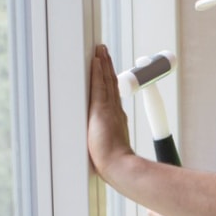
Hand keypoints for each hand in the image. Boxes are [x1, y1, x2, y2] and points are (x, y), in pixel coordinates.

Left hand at [87, 44, 132, 176]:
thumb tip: (113, 152)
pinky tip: (96, 59)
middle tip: (104, 52)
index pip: (113, 95)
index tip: (109, 70)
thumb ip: (114, 146)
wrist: (119, 166)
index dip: (111, 81)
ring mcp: (109, 109)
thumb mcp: (116, 151)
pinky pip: (98, 85)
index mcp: (118, 120)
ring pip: (105, 81)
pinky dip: (97, 71)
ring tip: (100, 49)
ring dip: (102, 63)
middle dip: (107, 67)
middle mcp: (115, 111)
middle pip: (110, 83)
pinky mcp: (101, 110)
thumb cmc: (117, 165)